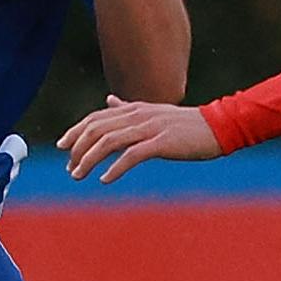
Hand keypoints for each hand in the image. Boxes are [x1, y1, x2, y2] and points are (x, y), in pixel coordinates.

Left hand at [60, 98, 220, 183]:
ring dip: (89, 160)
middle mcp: (137, 115)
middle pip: (96, 129)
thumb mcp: (153, 111)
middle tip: (69, 168)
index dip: (75, 131)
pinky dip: (115, 168)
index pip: (95, 118)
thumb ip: (128, 109)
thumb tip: (108, 101)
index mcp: (133, 108)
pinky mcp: (162, 142)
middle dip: (78, 149)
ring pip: (108, 142)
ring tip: (78, 175)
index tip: (61, 147)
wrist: (219, 126)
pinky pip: (132, 155)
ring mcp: (149, 128)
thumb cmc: (186, 124)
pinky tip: (104, 179)